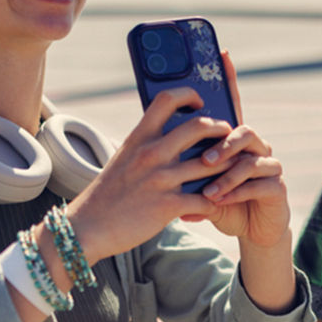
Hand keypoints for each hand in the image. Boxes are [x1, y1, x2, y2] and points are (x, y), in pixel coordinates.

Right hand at [66, 86, 234, 259]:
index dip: (189, 94)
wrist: (86, 228)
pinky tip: (216, 202)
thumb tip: (169, 133)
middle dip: (221, 129)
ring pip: (211, 163)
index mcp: (139, 137)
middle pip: (199, 126)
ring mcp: (161, 179)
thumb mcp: (123, 158)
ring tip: (234, 168)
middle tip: (228, 134)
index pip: (167, 99)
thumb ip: (146, 144)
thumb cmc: (107, 194)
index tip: (199, 102)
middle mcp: (151, 153)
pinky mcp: (168, 206)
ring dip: (227, 165)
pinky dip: (215, 201)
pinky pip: (205, 199)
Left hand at [197, 122, 289, 246]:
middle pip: (246, 134)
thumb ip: (190, 184)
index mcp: (240, 145)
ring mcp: (271, 168)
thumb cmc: (227, 206)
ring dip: (228, 177)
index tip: (193, 129)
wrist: (253, 232)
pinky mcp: (278, 188)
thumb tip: (160, 180)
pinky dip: (237, 193)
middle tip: (204, 161)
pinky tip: (220, 202)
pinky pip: (259, 186)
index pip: (231, 123)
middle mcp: (258, 151)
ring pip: (252, 163)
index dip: (218, 121)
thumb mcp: (205, 194)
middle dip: (224, 146)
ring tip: (208, 192)